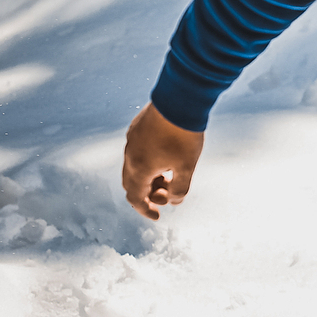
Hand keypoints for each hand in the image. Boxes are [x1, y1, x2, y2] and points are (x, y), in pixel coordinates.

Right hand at [122, 102, 204, 219]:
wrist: (180, 100)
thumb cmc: (184, 135)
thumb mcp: (187, 167)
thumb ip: (179, 189)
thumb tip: (174, 201)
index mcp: (138, 169)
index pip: (135, 198)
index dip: (145, 210)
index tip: (157, 216)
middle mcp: (129, 156)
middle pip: (132, 184)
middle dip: (149, 193)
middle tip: (167, 193)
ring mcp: (131, 140)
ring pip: (134, 166)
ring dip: (149, 177)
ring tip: (170, 174)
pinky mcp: (136, 128)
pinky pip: (137, 151)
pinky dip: (148, 161)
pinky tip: (166, 155)